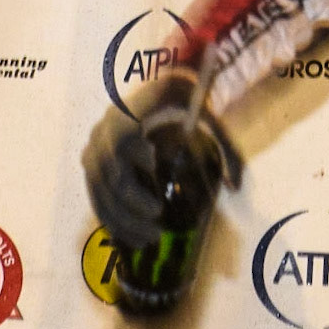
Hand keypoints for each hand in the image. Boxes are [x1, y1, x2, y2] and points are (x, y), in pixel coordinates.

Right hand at [81, 69, 239, 249]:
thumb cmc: (183, 101)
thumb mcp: (206, 115)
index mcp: (131, 108)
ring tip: (148, 237)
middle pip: (108, 168)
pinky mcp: (92, 167)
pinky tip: (130, 239)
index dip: (131, 150)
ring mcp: (94, 148)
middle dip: (130, 200)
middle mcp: (104, 128)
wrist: (156, 89)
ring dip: (121, 218)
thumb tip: (236, 185)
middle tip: (157, 218)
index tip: (153, 164)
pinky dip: (111, 220)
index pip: (122, 131)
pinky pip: (95, 196)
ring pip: (99, 188)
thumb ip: (224, 145)